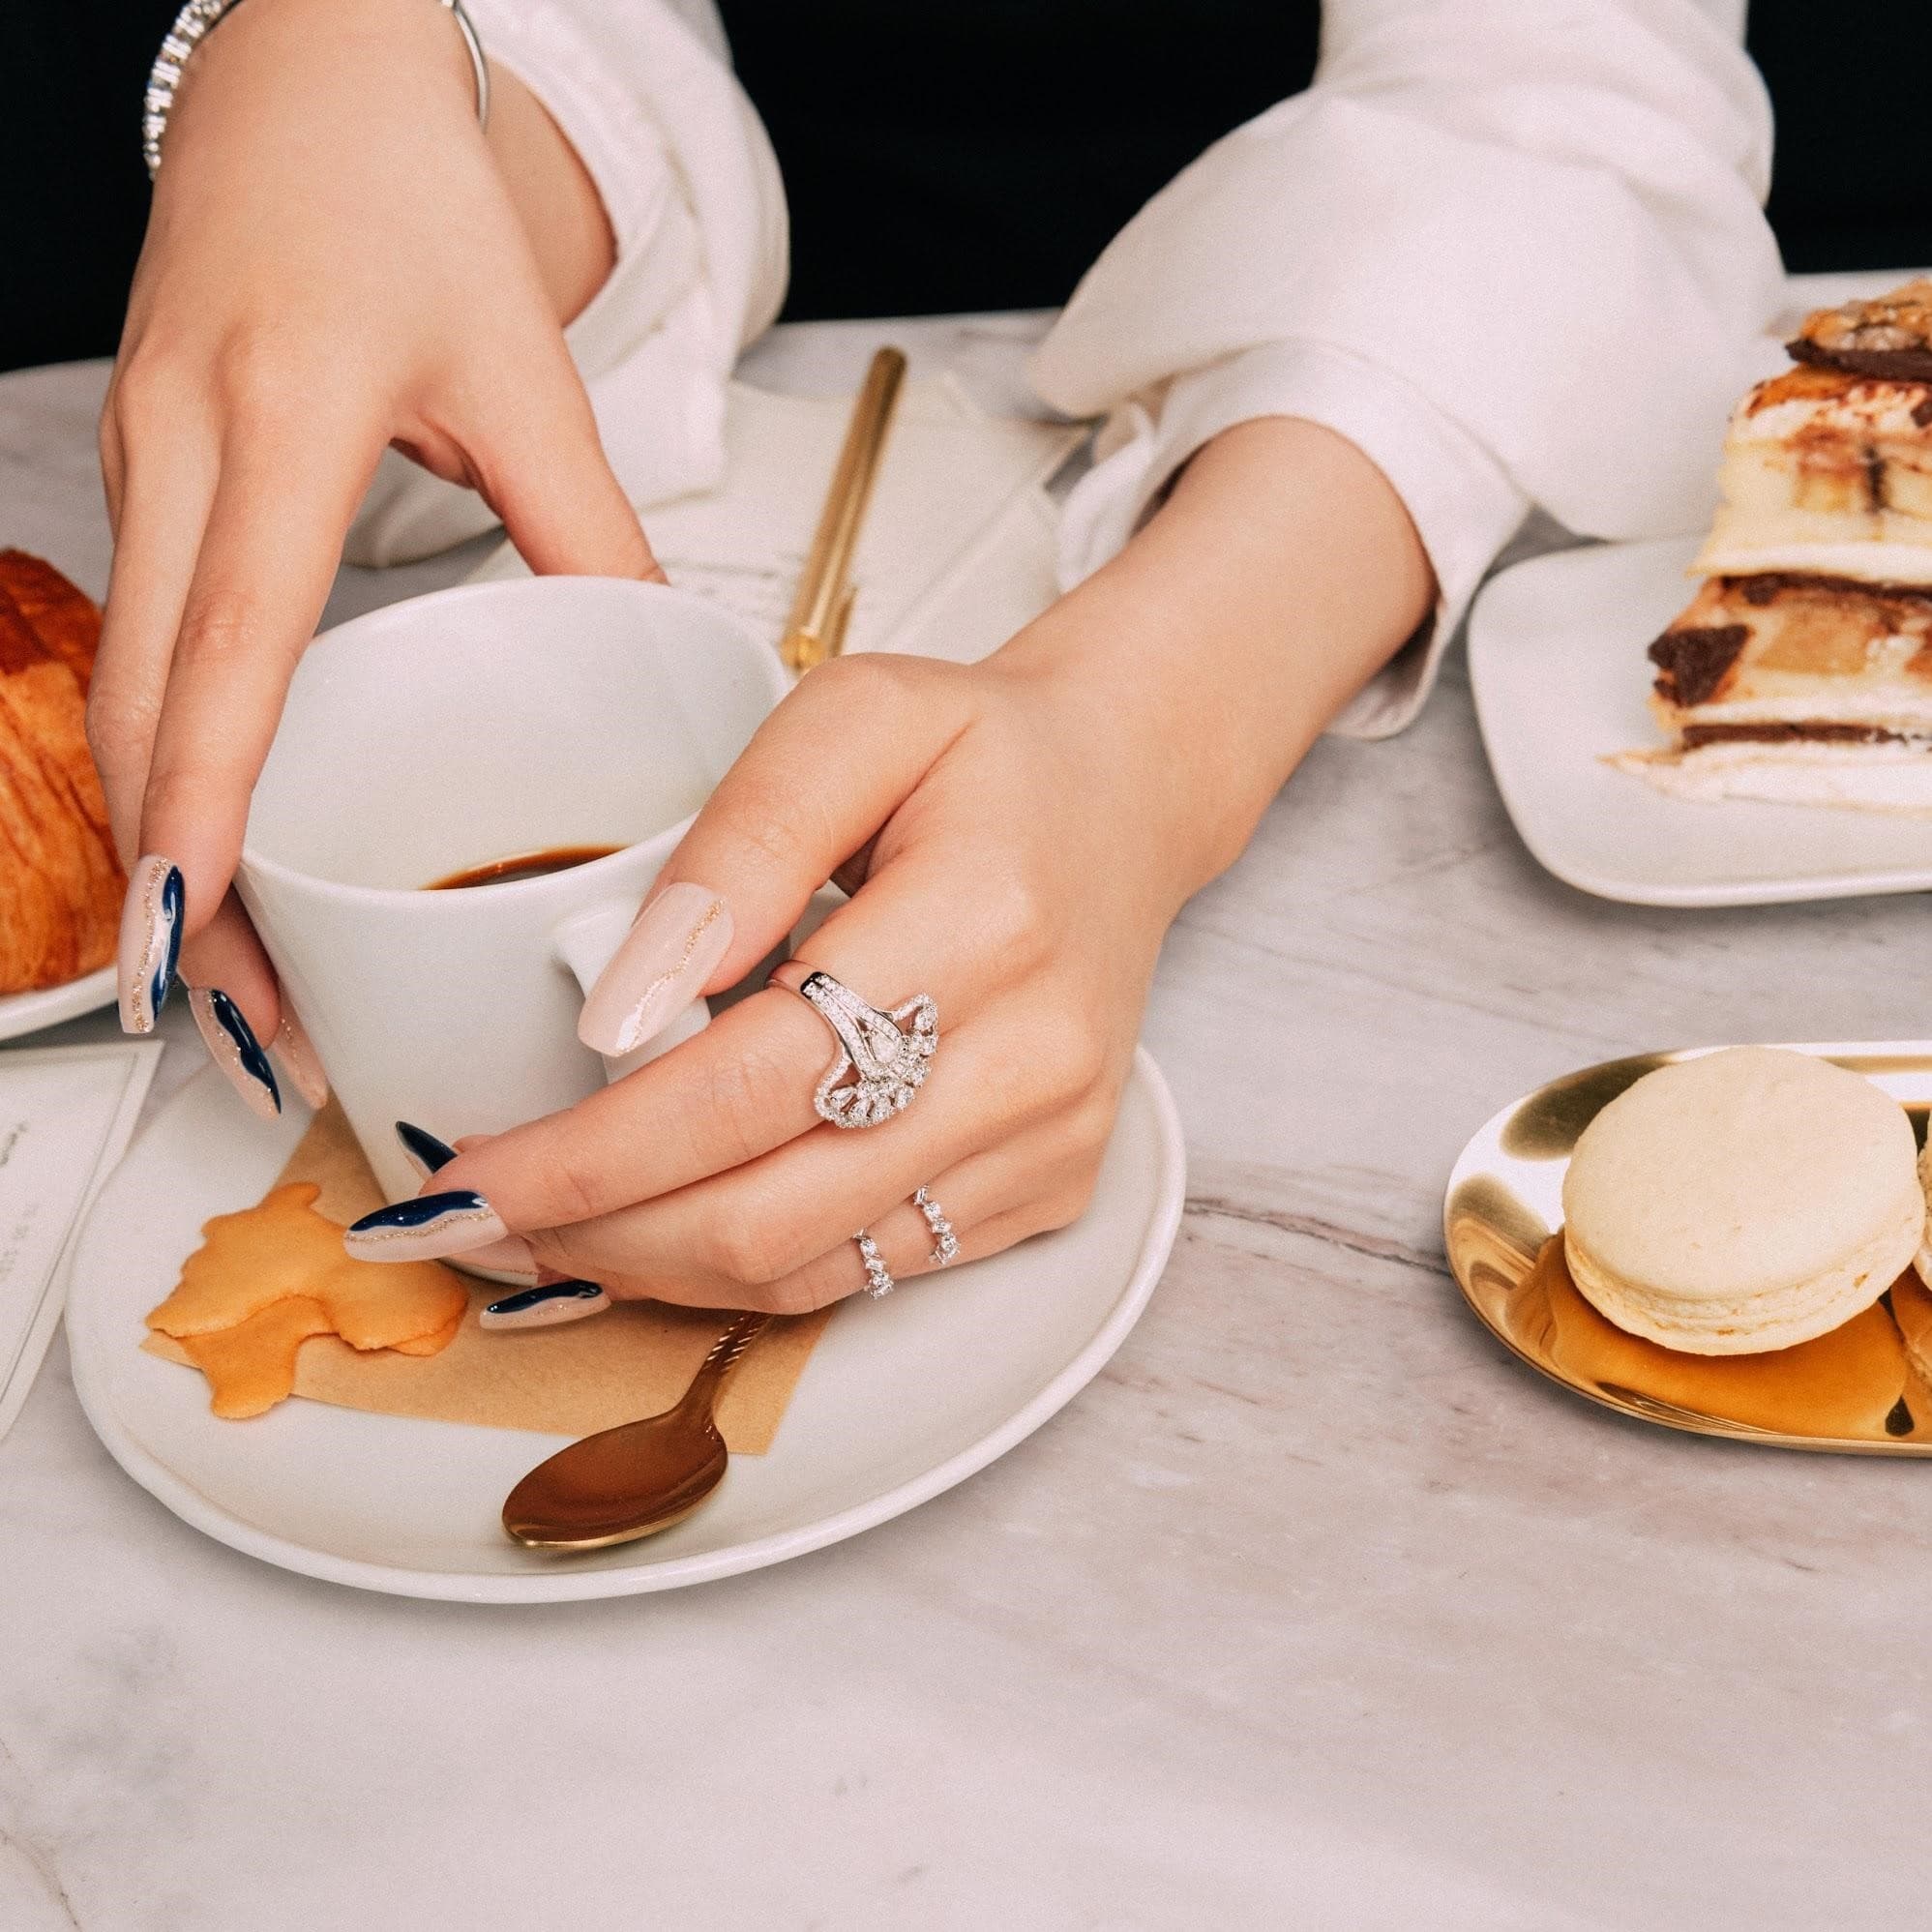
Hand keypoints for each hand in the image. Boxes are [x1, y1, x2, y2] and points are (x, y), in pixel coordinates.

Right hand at [92, 0, 654, 1110]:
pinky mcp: (143, 473)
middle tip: (231, 1019)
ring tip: (227, 977)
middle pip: (141, 708)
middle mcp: (180, 450)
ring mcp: (140, 460)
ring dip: (165, 839)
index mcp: (281, 422)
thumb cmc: (406, 196)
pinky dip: (169, 763)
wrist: (304, 72)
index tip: (194, 935)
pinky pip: (140, 646)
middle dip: (176, 881)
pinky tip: (216, 845)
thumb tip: (657, 670)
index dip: (203, 807)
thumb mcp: (524, 366)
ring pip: (122, 691)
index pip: (222, 648)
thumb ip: (590, 528)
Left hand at [368, 647, 1165, 1308]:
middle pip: (771, 1213)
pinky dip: (746, 1267)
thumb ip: (736, 847)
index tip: (466, 1171)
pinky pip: (869, 1272)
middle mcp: (1033, 1061)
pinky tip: (667, 1223)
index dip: (592, 1152)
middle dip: (596, 1233)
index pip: (752, 1085)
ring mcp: (1050, 1141)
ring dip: (653, 1268)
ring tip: (547, 1226)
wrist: (1121, 804)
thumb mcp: (850, 716)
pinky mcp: (1052, 1189)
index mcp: (984, 924)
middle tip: (474, 1216)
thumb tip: (625, 1005)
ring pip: (812, 1270)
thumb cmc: (979, 753)